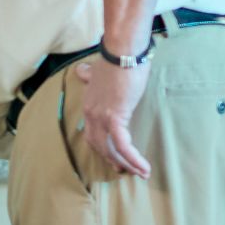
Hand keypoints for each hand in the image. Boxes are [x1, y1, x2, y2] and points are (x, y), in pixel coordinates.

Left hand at [75, 58, 152, 177]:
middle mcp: (91, 113)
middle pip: (98, 145)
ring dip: (126, 164)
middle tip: (125, 170)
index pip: (91, 134)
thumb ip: (89, 75)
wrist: (122, 51)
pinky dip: (132, 158)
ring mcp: (101, 116)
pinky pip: (122, 145)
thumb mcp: (98, 70)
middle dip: (113, 160)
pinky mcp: (115, 117)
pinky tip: (143, 167)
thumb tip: (81, 71)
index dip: (102, 148)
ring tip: (140, 173)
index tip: (114, 158)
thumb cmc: (117, 59)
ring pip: (110, 149)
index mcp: (89, 104)